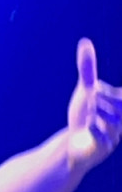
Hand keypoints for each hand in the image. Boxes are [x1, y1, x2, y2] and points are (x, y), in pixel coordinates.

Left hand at [67, 39, 121, 170]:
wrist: (74, 146)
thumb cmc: (84, 117)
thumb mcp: (85, 91)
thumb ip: (88, 69)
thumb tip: (85, 42)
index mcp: (118, 106)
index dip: (115, 92)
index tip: (102, 88)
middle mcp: (119, 121)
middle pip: (120, 106)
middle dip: (106, 97)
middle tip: (92, 91)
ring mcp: (112, 136)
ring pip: (111, 121)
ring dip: (98, 111)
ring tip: (89, 107)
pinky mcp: (101, 149)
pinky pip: (102, 137)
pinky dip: (95, 127)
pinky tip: (88, 123)